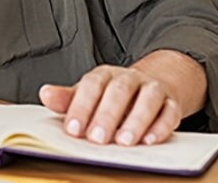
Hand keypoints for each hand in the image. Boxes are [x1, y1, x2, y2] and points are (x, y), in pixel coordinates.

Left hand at [38, 50, 207, 146]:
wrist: (150, 87)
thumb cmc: (112, 97)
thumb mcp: (87, 95)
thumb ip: (67, 99)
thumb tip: (45, 94)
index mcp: (105, 75)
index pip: (92, 85)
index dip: (81, 107)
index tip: (73, 130)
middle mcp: (130, 78)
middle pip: (119, 91)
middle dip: (107, 115)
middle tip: (97, 139)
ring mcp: (152, 89)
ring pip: (148, 99)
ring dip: (136, 120)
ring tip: (125, 142)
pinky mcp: (171, 103)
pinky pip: (170, 112)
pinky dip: (161, 127)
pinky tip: (150, 140)